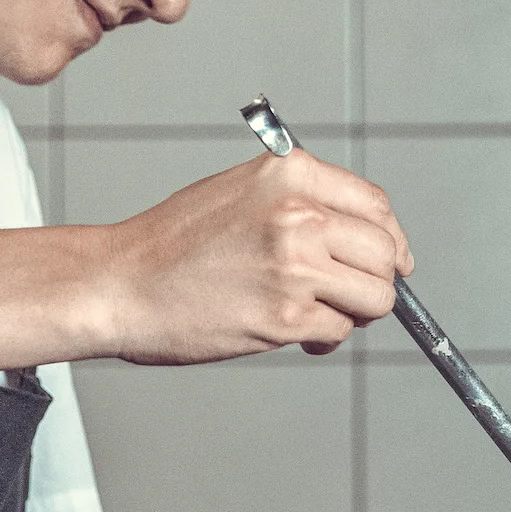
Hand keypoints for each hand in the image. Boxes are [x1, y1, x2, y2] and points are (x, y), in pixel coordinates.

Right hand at [106, 150, 411, 362]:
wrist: (120, 284)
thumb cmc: (174, 243)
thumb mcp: (242, 190)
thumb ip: (303, 201)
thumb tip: (364, 235)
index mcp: (291, 174)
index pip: (376, 206)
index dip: (389, 239)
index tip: (390, 260)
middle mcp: (299, 214)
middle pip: (384, 254)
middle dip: (376, 280)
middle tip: (352, 295)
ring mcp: (295, 266)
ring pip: (374, 297)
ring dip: (354, 312)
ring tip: (317, 313)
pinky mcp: (285, 316)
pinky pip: (338, 330)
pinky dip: (323, 337)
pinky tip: (291, 331)